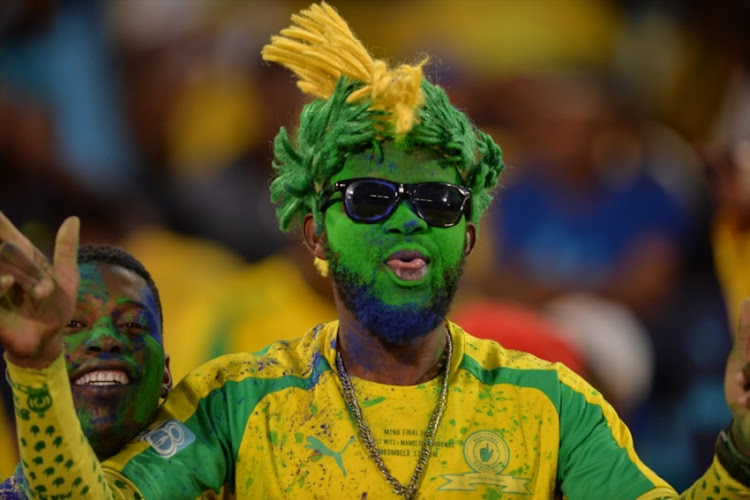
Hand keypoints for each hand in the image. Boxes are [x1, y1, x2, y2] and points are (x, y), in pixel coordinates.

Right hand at [0, 212, 78, 367]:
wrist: (48, 339)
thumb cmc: (58, 306)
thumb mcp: (67, 278)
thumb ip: (66, 250)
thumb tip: (73, 218)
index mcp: (23, 257)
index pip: (6, 233)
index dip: (1, 222)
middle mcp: (5, 269)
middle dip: (1, 245)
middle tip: (4, 242)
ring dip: (1, 263)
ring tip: (8, 265)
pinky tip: (6, 281)